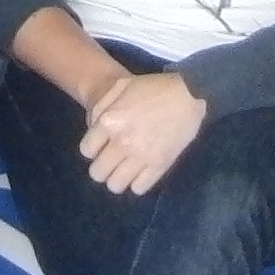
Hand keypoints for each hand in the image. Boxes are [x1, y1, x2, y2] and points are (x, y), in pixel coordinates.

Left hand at [77, 69, 207, 194]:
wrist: (188, 94)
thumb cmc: (153, 87)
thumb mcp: (121, 86)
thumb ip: (102, 105)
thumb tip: (93, 127)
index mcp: (109, 122)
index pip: (86, 151)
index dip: (92, 149)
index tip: (101, 146)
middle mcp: (121, 143)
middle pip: (98, 173)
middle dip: (101, 168)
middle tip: (111, 161)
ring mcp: (141, 157)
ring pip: (116, 185)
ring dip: (117, 179)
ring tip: (124, 170)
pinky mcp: (159, 166)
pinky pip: (139, 188)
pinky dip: (136, 184)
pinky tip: (140, 173)